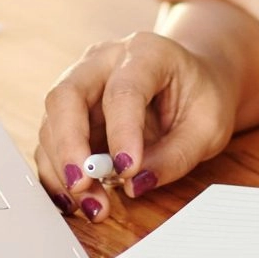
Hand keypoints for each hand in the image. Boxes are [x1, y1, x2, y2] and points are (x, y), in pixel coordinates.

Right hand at [32, 31, 237, 221]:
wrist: (192, 79)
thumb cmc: (200, 96)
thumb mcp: (208, 127)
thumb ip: (175, 156)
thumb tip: (135, 183)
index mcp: (145, 53)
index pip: (123, 90)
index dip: (122, 132)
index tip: (127, 170)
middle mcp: (102, 61)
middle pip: (67, 96)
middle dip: (69, 146)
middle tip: (83, 186)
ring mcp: (81, 84)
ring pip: (52, 122)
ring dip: (64, 169)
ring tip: (93, 205)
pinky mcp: (70, 112)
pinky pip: (51, 142)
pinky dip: (57, 173)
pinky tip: (73, 200)